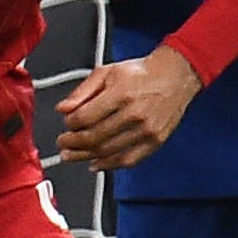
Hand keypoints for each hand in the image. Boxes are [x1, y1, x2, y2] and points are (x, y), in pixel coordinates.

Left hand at [53, 44, 202, 166]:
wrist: (175, 76)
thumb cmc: (141, 73)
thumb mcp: (106, 72)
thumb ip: (82, 91)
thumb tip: (63, 108)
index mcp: (121, 94)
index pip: (85, 117)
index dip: (69, 124)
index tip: (65, 124)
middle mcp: (135, 114)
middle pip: (95, 137)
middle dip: (73, 143)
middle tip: (63, 143)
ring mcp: (147, 130)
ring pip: (109, 151)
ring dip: (85, 156)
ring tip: (72, 155)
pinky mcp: (156, 141)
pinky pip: (129, 160)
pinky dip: (109, 165)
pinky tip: (96, 163)